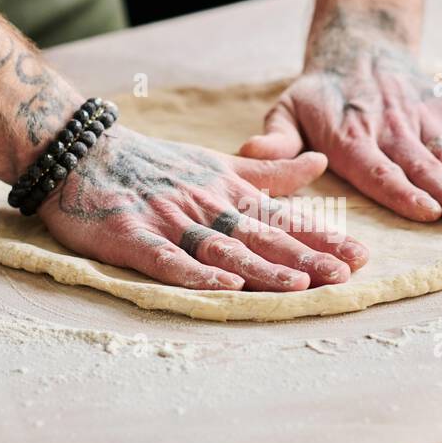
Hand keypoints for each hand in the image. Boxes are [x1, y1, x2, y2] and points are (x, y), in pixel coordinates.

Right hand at [38, 125, 368, 290]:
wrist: (80, 153)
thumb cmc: (152, 163)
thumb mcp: (217, 163)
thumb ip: (269, 173)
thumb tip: (320, 162)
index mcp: (228, 193)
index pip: (282, 218)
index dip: (322, 237)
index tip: (361, 256)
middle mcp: (206, 207)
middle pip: (262, 236)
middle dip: (305, 256)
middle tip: (345, 274)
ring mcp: (170, 222)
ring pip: (223, 250)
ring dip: (263, 268)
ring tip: (300, 285)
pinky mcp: (132, 237)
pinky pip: (168, 260)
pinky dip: (196, 275)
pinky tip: (226, 288)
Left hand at [241, 5, 441, 222]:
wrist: (360, 46)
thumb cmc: (319, 95)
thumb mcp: (286, 110)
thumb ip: (275, 139)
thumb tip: (252, 154)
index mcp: (351, 136)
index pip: (378, 168)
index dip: (402, 190)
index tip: (425, 211)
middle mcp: (392, 129)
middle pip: (422, 165)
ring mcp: (424, 120)